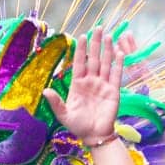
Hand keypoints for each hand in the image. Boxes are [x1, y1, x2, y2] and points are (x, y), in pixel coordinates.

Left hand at [44, 30, 123, 145]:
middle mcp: (91, 81)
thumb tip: (45, 91)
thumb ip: (55, 103)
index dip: (81, 50)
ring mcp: (103, 85)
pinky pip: (116, 75)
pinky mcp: (113, 91)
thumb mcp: (64, 115)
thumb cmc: (78, 126)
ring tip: (108, 36)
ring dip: (107, 50)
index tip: (82, 36)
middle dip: (95, 44)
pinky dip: (118, 65)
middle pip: (94, 59)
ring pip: (106, 64)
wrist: (94, 136)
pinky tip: (119, 53)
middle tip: (98, 28)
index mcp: (78, 84)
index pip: (79, 63)